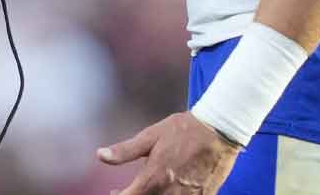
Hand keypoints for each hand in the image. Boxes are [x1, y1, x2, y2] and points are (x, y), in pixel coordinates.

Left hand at [99, 111, 240, 194]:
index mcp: (153, 180)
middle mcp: (169, 194)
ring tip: (150, 188)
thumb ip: (125, 151)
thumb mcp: (150, 136)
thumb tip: (100, 155)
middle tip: (129, 190)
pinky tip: (171, 189)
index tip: (114, 192)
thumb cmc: (183, 130)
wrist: (219, 130)